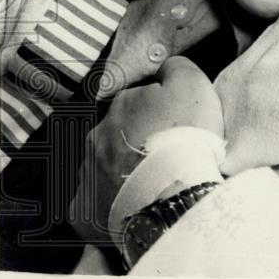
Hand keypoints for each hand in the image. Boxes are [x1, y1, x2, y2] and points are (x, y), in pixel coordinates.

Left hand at [69, 57, 222, 242]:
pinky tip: (133, 204)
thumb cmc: (184, 137)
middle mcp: (98, 136)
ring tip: (154, 183)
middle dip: (138, 140)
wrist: (172, 195)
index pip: (141, 100)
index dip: (164, 111)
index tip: (180, 125)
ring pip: (106, 166)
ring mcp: (88, 174)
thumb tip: (165, 68)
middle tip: (168, 154)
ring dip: (125, 170)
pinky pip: (95, 202)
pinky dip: (111, 202)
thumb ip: (176, 67)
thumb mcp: (193, 84)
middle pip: (120, 133)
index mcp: (122, 105)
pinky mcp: (85, 210)